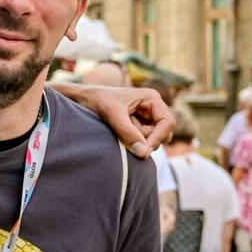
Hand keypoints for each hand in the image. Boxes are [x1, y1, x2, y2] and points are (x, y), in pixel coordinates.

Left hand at [52, 83, 172, 156]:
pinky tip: (119, 132)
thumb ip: (127, 133)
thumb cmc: (97, 100)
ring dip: (138, 140)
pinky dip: (133, 141)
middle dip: (147, 139)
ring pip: (153, 139)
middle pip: (163, 133)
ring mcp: (146, 117)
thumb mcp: (112, 115)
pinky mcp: (139, 125)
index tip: (144, 151)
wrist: (83, 98)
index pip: (168, 123)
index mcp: (152, 98)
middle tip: (125, 135)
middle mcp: (153, 107)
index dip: (158, 138)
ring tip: (120, 129)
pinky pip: (143, 140)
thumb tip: (144, 153)